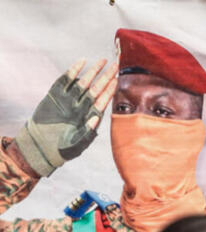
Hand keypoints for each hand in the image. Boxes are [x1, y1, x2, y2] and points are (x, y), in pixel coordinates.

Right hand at [13, 58, 116, 175]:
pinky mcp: (55, 96)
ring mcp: (69, 100)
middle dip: (106, 77)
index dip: (109, 90)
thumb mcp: (77, 145)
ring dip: (93, 71)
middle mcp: (81, 106)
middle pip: (96, 89)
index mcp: (90, 117)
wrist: (41, 146)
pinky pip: (65, 81)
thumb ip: (87, 133)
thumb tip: (96, 119)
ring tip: (102, 61)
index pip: (103, 101)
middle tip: (115, 65)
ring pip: (83, 83)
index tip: (117, 80)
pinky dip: (73, 72)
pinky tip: (81, 62)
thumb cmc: (63, 149)